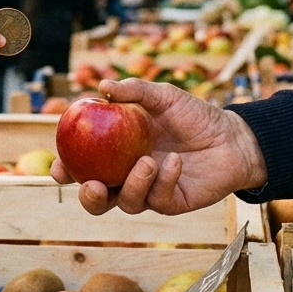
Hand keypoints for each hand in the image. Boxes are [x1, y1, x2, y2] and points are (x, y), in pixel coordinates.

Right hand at [51, 79, 266, 216]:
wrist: (232, 137)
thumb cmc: (194, 115)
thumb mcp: (163, 96)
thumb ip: (134, 91)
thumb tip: (102, 87)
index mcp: (117, 152)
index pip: (84, 165)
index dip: (66, 171)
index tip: (60, 167)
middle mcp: (128, 175)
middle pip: (98, 199)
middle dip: (89, 197)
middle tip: (92, 185)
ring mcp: (150, 191)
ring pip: (127, 203)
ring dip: (132, 185)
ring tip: (148, 161)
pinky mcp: (173, 202)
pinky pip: (159, 199)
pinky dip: (164, 181)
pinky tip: (175, 162)